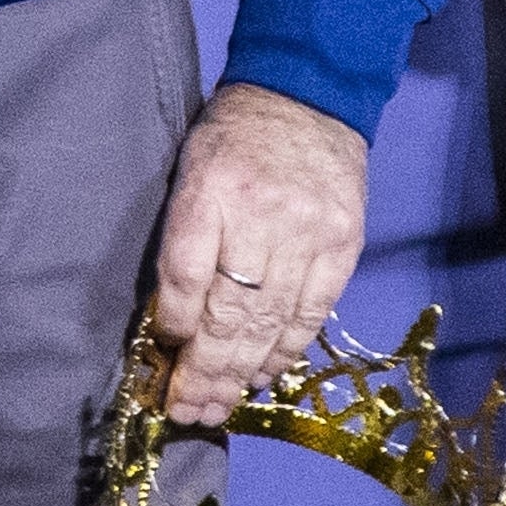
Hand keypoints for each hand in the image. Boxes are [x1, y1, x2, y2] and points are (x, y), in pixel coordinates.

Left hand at [150, 84, 366, 426]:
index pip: (185, 273)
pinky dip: (284, 352)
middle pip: (228, 311)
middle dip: (203, 371)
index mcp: (211, 187)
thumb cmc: (234, 136)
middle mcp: (261, 214)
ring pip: (269, 322)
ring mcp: (308, 232)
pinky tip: (261, 377)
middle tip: (185, 410)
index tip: (162, 353)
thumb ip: (184, 235)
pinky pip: (312, 314)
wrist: (308, 95)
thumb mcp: (192, 168)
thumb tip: (171, 316)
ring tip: (216, 408)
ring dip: (239, 374)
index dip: (172, 323)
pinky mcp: (343, 244)